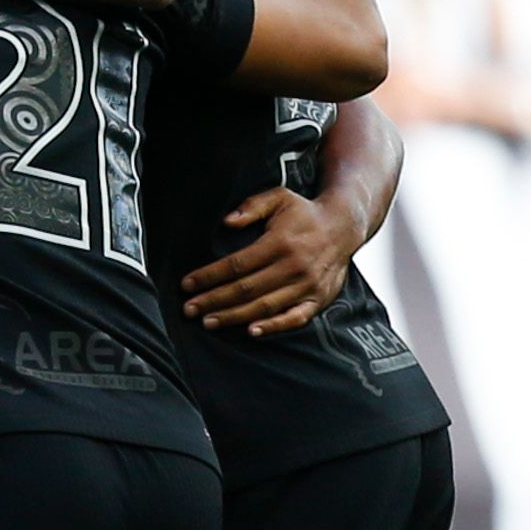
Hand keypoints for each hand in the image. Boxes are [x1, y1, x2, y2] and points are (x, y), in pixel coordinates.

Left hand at [181, 186, 359, 334]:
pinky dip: (273, 327)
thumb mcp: (278, 198)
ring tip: (209, 322)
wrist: (344, 226)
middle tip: (189, 309)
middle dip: (214, 300)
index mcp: (280, 243)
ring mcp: (307, 286)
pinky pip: (294, 318)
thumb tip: (227, 221)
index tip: (187, 284)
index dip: (209, 276)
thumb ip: (251, 206)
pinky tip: (251, 332)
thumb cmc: (304, 213)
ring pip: (265, 306)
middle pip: (246, 289)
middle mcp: (294, 266)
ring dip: (234, 317)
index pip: (237, 264)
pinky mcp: (318, 299)